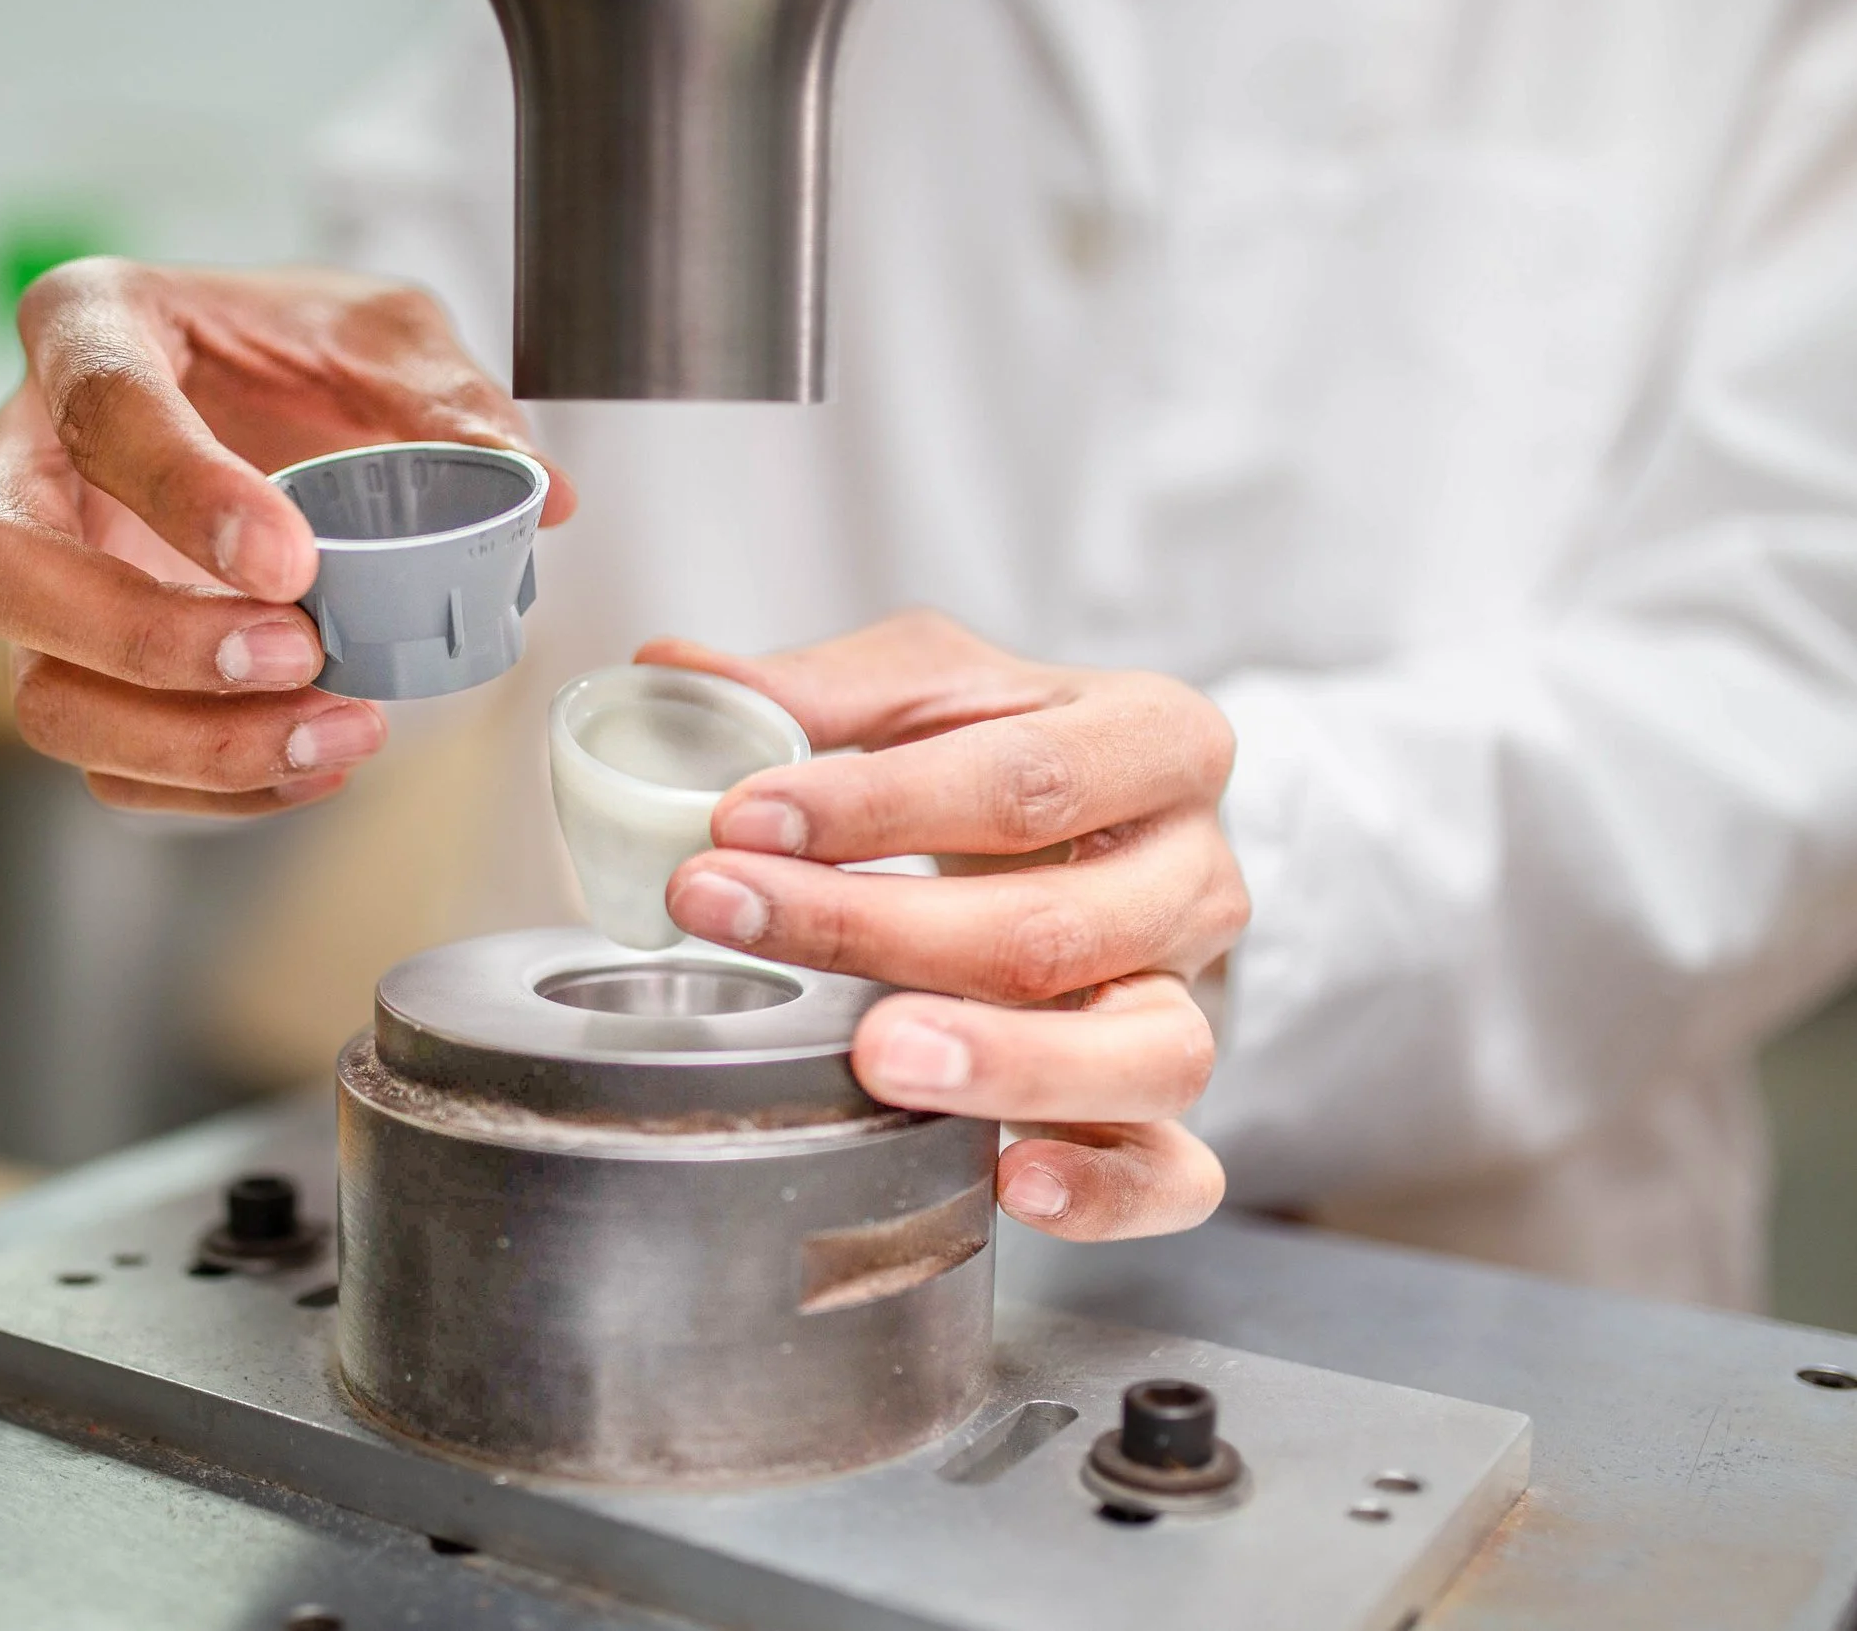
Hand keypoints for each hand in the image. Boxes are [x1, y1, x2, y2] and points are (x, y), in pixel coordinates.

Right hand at [0, 260, 575, 814]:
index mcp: (85, 326)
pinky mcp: (77, 667)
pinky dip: (212, 787)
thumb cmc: (292, 347)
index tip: (292, 561)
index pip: (98, 408)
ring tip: (336, 729)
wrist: (271, 391)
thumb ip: (446, 401)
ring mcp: (40, 578)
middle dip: (145, 640)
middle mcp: (25, 458)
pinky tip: (314, 763)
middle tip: (296, 653)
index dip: (184, 496)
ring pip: (44, 695)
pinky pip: (108, 761)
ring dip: (187, 742)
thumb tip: (536, 490)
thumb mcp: (383, 334)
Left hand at [642, 611, 1246, 1240]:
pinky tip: (1009, 1178)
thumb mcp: (932, 690)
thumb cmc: (1016, 756)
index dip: (875, 803)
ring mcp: (1193, 998)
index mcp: (1156, 740)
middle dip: (873, 928)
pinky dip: (1104, 1191)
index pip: (1025, 778)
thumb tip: (670, 675)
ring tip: (875, 1055)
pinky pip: (1175, 1172)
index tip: (739, 817)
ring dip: (1003, 1062)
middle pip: (1053, 923)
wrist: (1117, 838)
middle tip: (732, 914)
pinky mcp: (1172, 1104)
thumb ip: (816, 691)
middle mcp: (1196, 875)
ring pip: (1144, 1052)